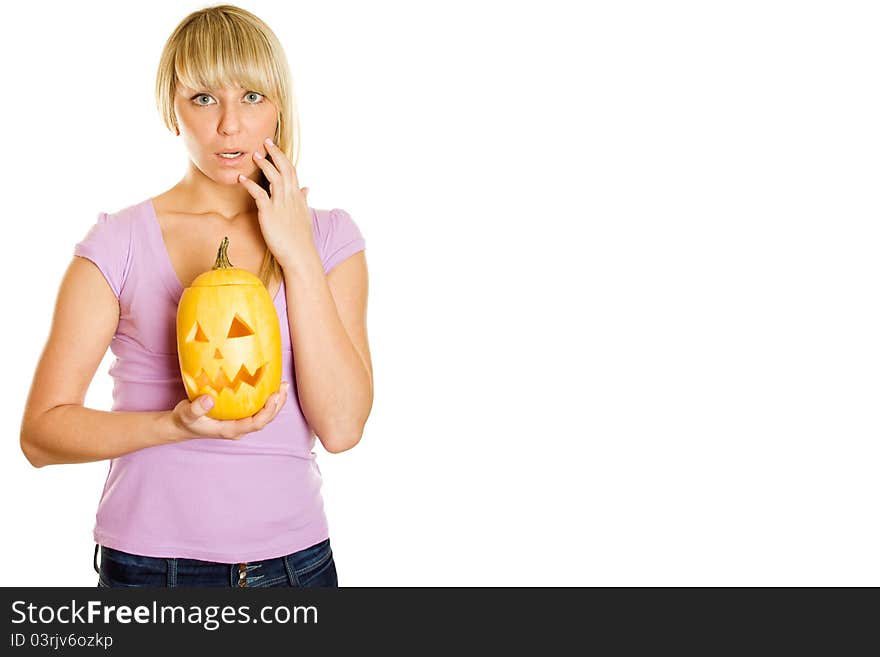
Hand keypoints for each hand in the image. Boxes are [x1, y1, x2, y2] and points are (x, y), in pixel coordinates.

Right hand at [168, 382, 289, 440]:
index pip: (256, 424)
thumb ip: (196, 408)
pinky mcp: (238, 415)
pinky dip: (265, 398)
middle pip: (265, 419)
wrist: (180, 425)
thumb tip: (209, 400)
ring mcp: (239, 422)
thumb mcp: (186, 414)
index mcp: (230, 430)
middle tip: (283, 387)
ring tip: (282, 385)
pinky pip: (256, 408)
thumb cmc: (184, 420)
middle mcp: (238, 428)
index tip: (273, 397)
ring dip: (274, 401)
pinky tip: (268, 385)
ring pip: (263, 414)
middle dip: (277, 404)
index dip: (267, 411)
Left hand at [238, 138, 314, 267]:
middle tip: (265, 141)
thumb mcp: (305, 216)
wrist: (300, 255)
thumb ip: (303, 200)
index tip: (274, 147)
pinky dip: (250, 185)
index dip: (282, 158)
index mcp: (298, 197)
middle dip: (275, 153)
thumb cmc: (301, 238)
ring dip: (264, 164)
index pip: (291, 171)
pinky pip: (259, 194)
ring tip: (254, 154)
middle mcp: (291, 197)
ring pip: (274, 177)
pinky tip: (241, 179)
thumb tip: (306, 188)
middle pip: (284, 169)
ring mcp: (281, 204)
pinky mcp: (269, 213)